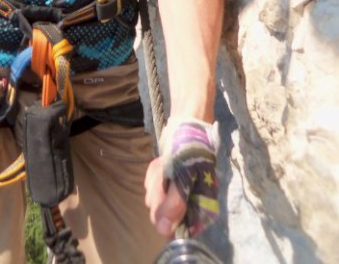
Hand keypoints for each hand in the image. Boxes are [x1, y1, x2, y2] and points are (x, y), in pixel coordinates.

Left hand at [151, 118, 219, 236]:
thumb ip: (175, 204)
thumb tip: (163, 230)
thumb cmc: (190, 151)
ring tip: (165, 165)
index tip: (167, 192)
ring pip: (156, 199)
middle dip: (160, 192)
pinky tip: (162, 163)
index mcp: (202, 210)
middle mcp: (192, 206)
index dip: (167, 213)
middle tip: (166, 173)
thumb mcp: (184, 176)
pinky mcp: (170, 184)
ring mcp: (180, 195)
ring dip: (156, 181)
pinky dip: (154, 174)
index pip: (178, 230)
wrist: (189, 125)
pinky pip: (153, 186)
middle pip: (163, 213)